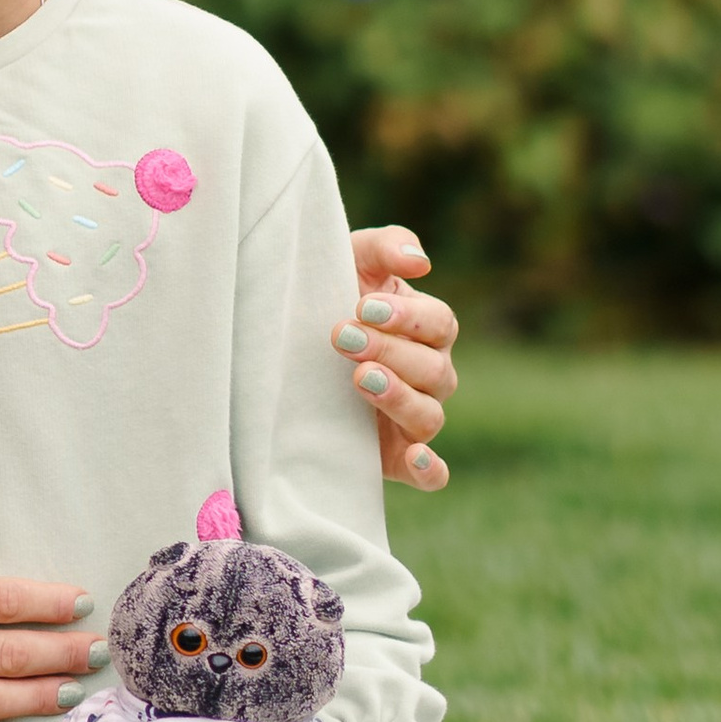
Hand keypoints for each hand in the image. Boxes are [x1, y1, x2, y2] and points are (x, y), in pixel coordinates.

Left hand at [340, 227, 457, 488]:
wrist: (280, 337)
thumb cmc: (325, 289)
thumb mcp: (350, 258)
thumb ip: (385, 247)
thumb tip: (419, 262)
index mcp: (426, 329)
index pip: (440, 323)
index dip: (409, 318)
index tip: (364, 307)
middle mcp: (428, 374)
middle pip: (434, 370)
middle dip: (390, 352)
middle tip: (342, 337)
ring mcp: (412, 417)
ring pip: (429, 416)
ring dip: (399, 399)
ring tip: (359, 379)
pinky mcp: (393, 456)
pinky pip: (429, 474)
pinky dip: (430, 470)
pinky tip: (416, 458)